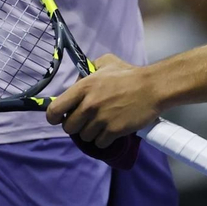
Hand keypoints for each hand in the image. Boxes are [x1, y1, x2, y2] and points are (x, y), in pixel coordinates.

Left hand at [46, 54, 161, 148]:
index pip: (55, 109)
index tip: (59, 118)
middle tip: (87, 120)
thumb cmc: (129, 74)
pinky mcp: (113, 131)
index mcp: (83, 87)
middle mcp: (89, 105)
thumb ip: (88, 70)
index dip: (54, 117)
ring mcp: (101, 119)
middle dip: (76, 125)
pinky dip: (104, 139)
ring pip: (84, 136)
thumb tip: (77, 82)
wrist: (152, 87)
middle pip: (69, 127)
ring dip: (91, 133)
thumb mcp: (106, 62)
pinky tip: (111, 130)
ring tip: (102, 124)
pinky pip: (99, 143)